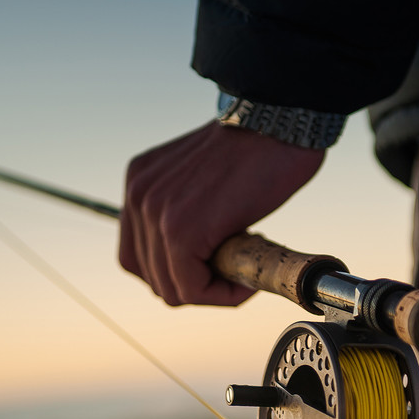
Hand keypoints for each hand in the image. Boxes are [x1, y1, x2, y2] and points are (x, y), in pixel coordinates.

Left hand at [119, 122, 324, 305]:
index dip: (176, 272)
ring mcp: (155, 213)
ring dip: (211, 291)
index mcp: (139, 183)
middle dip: (194, 284)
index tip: (212, 266)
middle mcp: (138, 196)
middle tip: (232, 271)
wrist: (280, 124)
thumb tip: (195, 260)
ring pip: (171, 288)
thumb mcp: (200, 178)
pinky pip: (192, 288)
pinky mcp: (181, 230)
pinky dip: (222, 294)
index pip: (139, 255)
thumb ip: (185, 211)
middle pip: (151, 275)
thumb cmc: (257, 150)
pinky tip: (246, 279)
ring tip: (243, 271)